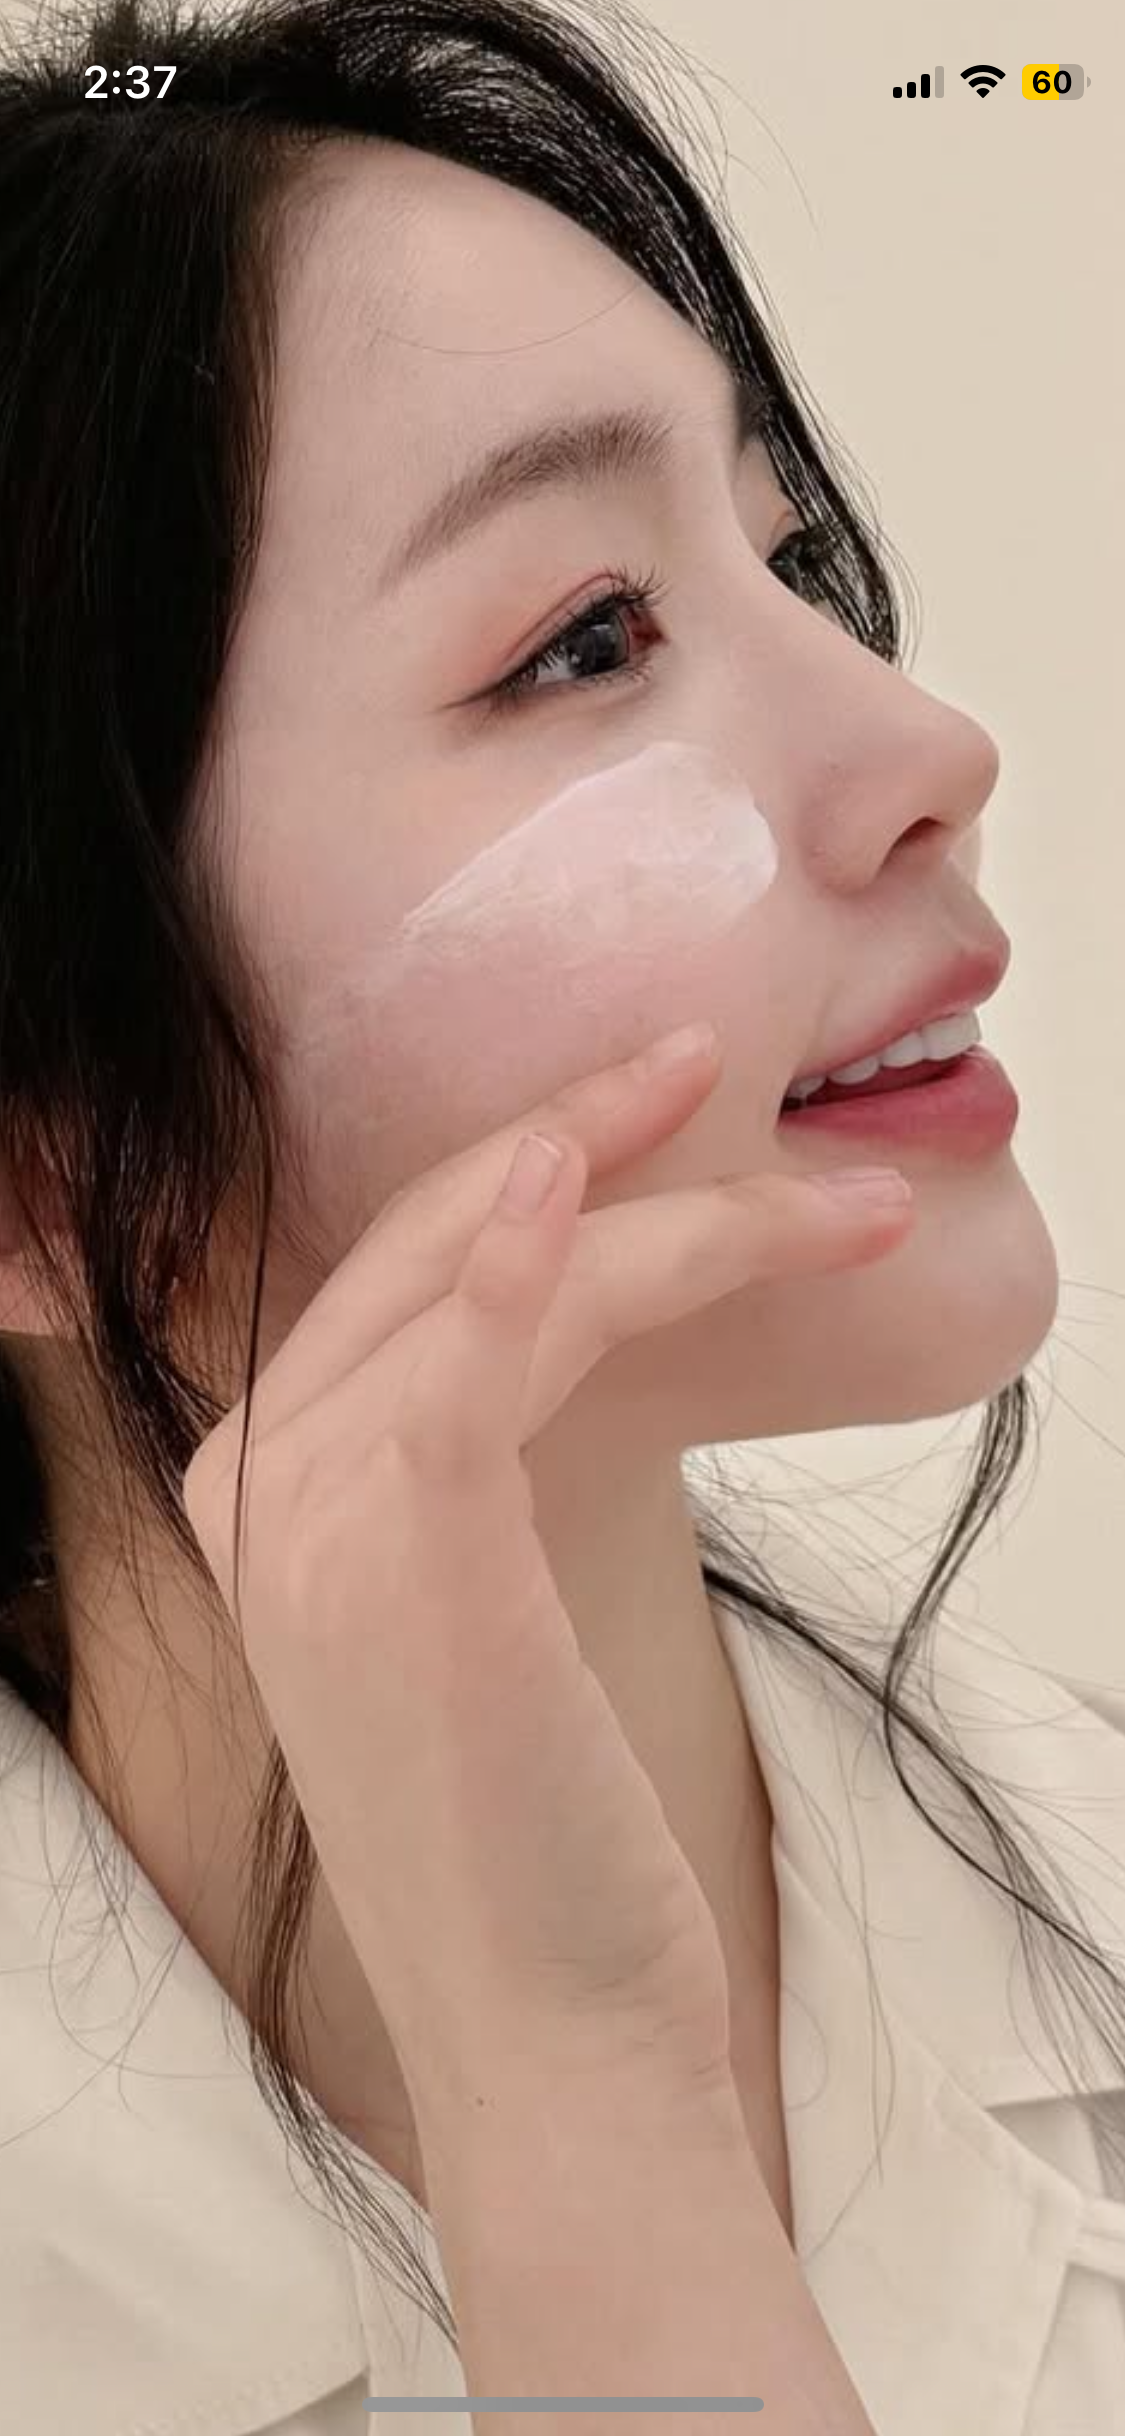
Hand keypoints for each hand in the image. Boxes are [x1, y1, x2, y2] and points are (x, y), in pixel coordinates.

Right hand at [180, 1022, 912, 2126]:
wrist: (548, 2029)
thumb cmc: (535, 1825)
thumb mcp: (471, 1615)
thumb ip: (463, 1466)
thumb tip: (553, 1322)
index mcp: (262, 1493)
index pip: (391, 1274)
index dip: (512, 1165)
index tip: (636, 1109)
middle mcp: (255, 1490)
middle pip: (425, 1243)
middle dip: (576, 1134)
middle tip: (699, 1062)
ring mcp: (309, 1522)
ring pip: (500, 1285)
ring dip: (670, 1214)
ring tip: (833, 1202)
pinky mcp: (402, 1558)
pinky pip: (460, 1363)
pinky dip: (520, 1261)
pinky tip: (584, 1185)